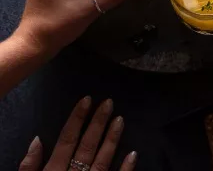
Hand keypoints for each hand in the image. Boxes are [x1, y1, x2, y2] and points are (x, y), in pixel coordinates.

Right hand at [19, 97, 136, 170]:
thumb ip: (28, 168)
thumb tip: (36, 140)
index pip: (66, 140)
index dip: (77, 118)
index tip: (88, 99)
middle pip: (86, 146)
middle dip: (98, 123)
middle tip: (109, 102)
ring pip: (102, 161)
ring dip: (112, 140)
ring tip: (121, 119)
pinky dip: (126, 170)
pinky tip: (133, 154)